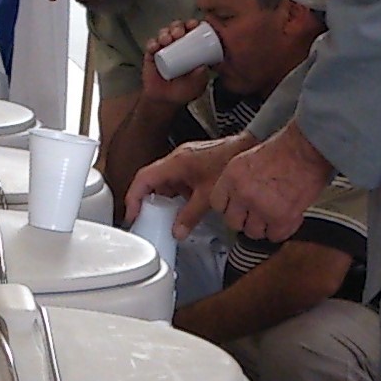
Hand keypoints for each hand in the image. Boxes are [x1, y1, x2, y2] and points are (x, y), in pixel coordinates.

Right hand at [126, 133, 252, 235]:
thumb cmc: (230, 162)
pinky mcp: (194, 166)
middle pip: (151, 181)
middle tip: (147, 219)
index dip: (133, 198)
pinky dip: (176, 196)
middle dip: (148, 202)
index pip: (143, 179)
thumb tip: (178, 231)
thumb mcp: (208, 195)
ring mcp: (185, 162)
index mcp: (175, 163)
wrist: (249, 149)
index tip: (132, 214)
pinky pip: (178, 182)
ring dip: (163, 200)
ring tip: (166, 217)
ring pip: (165, 183)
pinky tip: (183, 208)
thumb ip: (190, 215)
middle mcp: (177, 160)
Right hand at [139, 19, 214, 108]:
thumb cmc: (183, 91)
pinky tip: (155, 46)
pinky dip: (152, 43)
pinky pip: (151, 45)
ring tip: (167, 39)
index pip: (192, 31)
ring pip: (164, 34)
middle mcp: (177, 45)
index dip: (192, 25)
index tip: (194, 24)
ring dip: (165, 33)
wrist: (164, 100)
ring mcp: (163, 48)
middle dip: (178, 26)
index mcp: (191, 48)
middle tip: (179, 32)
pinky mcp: (151, 54)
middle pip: (177, 28)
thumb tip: (203, 66)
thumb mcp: (196, 86)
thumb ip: (200, 78)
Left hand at [210, 124, 330, 242]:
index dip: (230, 207)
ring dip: (264, 227)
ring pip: (253, 232)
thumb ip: (239, 181)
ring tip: (274, 215)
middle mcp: (243, 194)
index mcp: (232, 176)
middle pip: (233, 222)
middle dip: (245, 220)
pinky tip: (286, 218)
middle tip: (258, 214)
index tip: (237, 208)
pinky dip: (282, 230)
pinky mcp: (281, 218)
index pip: (218, 204)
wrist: (308, 149)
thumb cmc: (286, 148)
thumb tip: (237, 200)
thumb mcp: (249, 159)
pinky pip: (275, 236)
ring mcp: (261, 208)